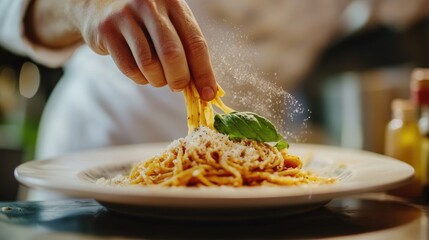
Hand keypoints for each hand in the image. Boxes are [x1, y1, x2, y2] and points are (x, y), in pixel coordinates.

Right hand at [28, 0, 216, 100]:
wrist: (100, 4)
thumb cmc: (146, 22)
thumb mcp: (170, 25)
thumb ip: (187, 50)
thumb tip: (205, 89)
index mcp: (174, 3)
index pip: (196, 43)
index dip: (204, 73)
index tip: (208, 94)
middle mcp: (151, 5)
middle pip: (172, 54)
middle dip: (179, 79)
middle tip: (178, 87)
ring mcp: (126, 16)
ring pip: (149, 64)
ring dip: (157, 80)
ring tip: (158, 77)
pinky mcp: (106, 30)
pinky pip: (130, 68)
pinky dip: (140, 78)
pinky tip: (142, 73)